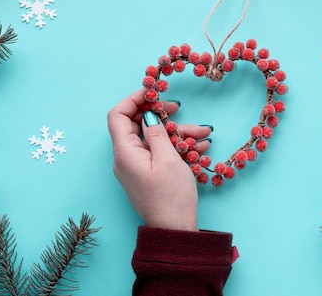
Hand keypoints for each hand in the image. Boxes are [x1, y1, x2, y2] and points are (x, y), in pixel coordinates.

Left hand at [107, 89, 211, 231]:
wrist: (175, 230)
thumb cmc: (171, 196)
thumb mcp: (167, 158)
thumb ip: (157, 131)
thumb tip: (149, 113)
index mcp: (125, 152)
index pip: (118, 115)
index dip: (134, 99)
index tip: (154, 92)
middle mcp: (126, 158)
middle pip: (138, 124)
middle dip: (161, 115)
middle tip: (179, 109)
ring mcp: (137, 166)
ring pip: (153, 138)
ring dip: (177, 132)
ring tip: (203, 133)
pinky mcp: (148, 174)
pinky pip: (159, 152)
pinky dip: (177, 146)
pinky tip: (200, 146)